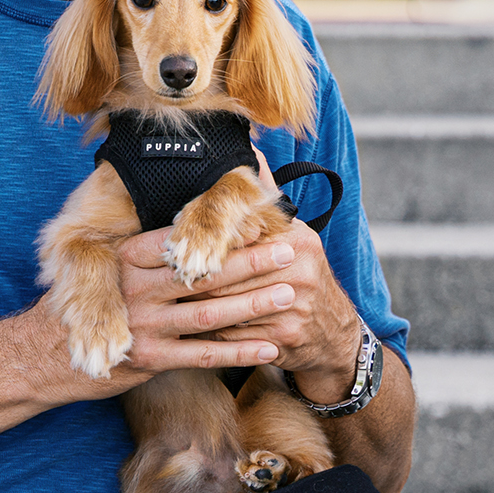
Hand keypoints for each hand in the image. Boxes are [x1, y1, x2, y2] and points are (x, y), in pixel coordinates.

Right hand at [21, 235, 304, 405]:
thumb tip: (197, 221)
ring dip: (252, 306)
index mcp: (128, 257)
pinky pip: (203, 356)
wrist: (49, 354)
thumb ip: (151, 247)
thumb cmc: (93, 301)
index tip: (263, 221)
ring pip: (208, 314)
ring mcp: (142, 326)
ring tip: (289, 294)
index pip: (184, 240)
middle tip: (292, 250)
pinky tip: (270, 347)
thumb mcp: (110, 264)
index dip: (226, 233)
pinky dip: (239, 352)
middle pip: (203, 274)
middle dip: (251, 262)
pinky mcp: (149, 360)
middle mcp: (135, 288)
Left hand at [178, 216, 361, 402]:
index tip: (180, 248)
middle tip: (161, 278)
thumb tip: (252, 155)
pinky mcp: (283, 337)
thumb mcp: (295, 241)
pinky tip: (190, 329)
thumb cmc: (304, 282)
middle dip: (193, 278)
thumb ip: (268, 204)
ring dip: (194, 307)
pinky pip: (232, 335)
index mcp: (297, 240)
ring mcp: (292, 306)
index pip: (240, 238)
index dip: (207, 245)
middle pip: (227, 273)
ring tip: (168, 302)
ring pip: (226, 306)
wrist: (333, 335)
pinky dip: (208, 332)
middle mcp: (298, 270)